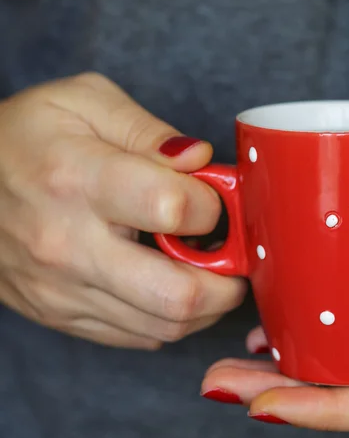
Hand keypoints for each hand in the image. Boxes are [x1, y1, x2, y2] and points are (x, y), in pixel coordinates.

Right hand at [0, 72, 245, 348]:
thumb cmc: (25, 137)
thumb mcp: (83, 101)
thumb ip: (150, 131)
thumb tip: (202, 161)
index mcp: (78, 180)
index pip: (174, 209)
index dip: (213, 205)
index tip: (212, 198)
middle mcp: (70, 246)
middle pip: (179, 293)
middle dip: (229, 282)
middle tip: (235, 260)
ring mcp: (64, 291)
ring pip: (166, 326)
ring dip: (208, 305)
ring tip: (209, 273)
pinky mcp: (63, 316)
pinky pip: (140, 337)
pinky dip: (173, 318)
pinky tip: (174, 287)